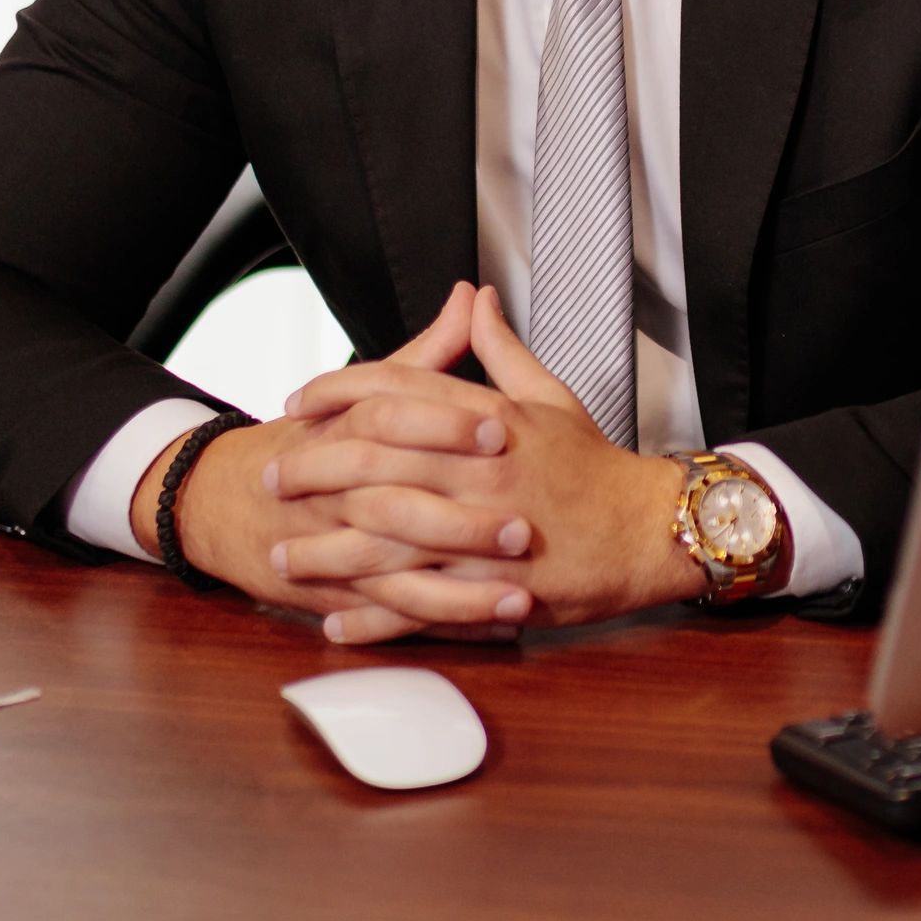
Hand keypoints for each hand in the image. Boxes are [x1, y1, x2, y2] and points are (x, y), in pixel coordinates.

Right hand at [130, 284, 535, 636]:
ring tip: (518, 595)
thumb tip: (470, 296)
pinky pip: (386, 616)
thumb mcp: (362, 391)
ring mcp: (330, 547)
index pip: (393, 417)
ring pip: (395, 572)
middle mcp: (335, 490)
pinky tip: (488, 628)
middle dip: (463, 520)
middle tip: (525, 528)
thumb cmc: (309, 441)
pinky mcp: (332, 594)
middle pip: (397, 502)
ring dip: (459, 591)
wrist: (224, 500)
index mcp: (345, 429)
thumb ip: (424, 352)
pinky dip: (436, 626)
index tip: (503, 429)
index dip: (446, 423)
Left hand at [267, 284, 703, 641]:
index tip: (298, 403)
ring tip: (283, 554)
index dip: (337, 392)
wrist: (649, 531)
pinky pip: (420, 605)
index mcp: (490, 419)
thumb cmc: (596, 467)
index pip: (397, 391)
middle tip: (271, 475)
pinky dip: (374, 616)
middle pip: (375, 461)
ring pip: (386, 540)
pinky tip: (335, 619)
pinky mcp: (493, 590)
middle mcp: (480, 471)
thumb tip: (473, 300)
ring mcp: (484, 534)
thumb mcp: (550, 396)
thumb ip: (500, 349)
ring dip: (327, 550)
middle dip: (313, 469)